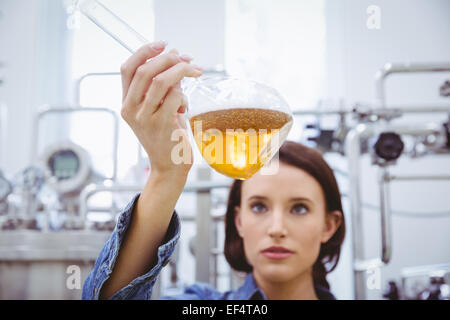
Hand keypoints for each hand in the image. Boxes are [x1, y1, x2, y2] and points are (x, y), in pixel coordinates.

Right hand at [120, 41, 202, 177]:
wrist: (169, 166)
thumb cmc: (167, 136)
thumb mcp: (157, 109)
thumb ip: (161, 88)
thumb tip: (175, 60)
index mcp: (126, 103)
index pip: (127, 68)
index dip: (144, 52)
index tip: (163, 44)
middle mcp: (130, 109)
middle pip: (145, 71)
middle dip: (168, 59)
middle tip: (187, 58)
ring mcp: (144, 118)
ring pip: (161, 81)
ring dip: (182, 71)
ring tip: (195, 71)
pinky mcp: (162, 125)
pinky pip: (175, 97)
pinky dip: (184, 96)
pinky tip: (185, 107)